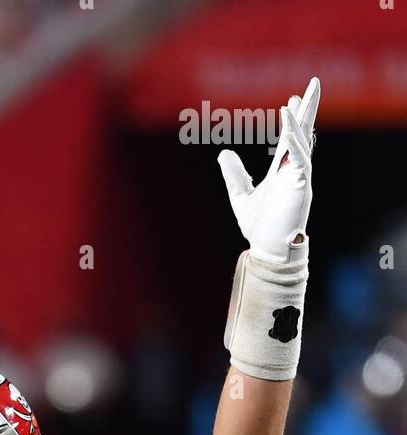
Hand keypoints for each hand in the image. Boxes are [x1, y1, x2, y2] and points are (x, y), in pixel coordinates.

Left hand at [218, 76, 319, 265]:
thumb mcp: (240, 196)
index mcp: (283, 171)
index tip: (293, 99)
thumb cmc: (259, 228)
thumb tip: (223, 153)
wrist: (268, 249)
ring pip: (303, 142)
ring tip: (294, 100)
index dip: (292, 119)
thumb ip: (234, 175)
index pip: (290, 138)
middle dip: (309, 108)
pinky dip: (296, 143)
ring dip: (298, 121)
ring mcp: (300, 177)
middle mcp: (295, 170)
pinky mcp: (301, 186)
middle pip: (304, 133)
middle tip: (314, 82)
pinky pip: (301, 159)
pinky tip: (289, 129)